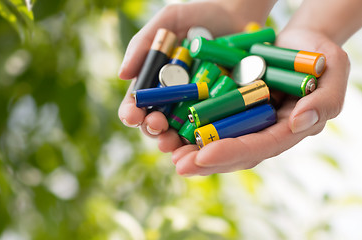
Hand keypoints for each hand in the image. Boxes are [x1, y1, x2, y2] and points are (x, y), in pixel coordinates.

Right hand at [118, 1, 266, 143]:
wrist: (240, 14)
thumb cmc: (201, 15)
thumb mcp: (170, 20)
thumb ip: (144, 43)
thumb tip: (121, 74)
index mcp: (156, 80)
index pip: (137, 102)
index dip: (131, 111)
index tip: (132, 114)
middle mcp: (173, 98)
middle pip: (155, 121)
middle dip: (151, 128)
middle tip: (156, 126)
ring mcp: (196, 106)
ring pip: (179, 132)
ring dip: (172, 141)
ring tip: (171, 142)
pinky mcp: (219, 111)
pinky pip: (209, 129)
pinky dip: (202, 139)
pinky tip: (198, 144)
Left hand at [172, 28, 349, 175]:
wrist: (302, 44)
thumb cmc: (321, 57)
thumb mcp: (334, 72)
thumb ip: (323, 100)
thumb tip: (298, 122)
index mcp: (287, 130)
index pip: (259, 147)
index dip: (232, 153)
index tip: (205, 156)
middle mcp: (264, 131)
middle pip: (234, 152)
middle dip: (206, 161)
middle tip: (179, 165)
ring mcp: (247, 121)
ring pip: (218, 141)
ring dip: (193, 150)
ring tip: (169, 154)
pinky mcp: (233, 108)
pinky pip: (211, 121)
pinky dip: (191, 127)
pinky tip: (171, 131)